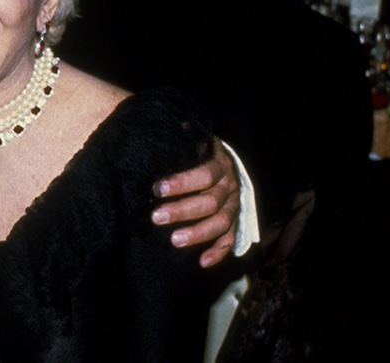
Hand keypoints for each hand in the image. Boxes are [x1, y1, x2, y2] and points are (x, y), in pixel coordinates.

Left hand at [151, 137, 239, 267]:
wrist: (223, 160)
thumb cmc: (198, 151)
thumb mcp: (192, 139)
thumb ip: (180, 136)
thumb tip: (168, 127)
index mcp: (219, 164)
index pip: (204, 174)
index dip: (182, 182)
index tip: (157, 188)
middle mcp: (230, 186)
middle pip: (210, 202)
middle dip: (182, 210)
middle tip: (156, 216)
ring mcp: (233, 206)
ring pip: (220, 223)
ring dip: (198, 233)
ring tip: (174, 240)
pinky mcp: (234, 222)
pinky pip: (230, 240)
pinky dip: (218, 253)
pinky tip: (202, 262)